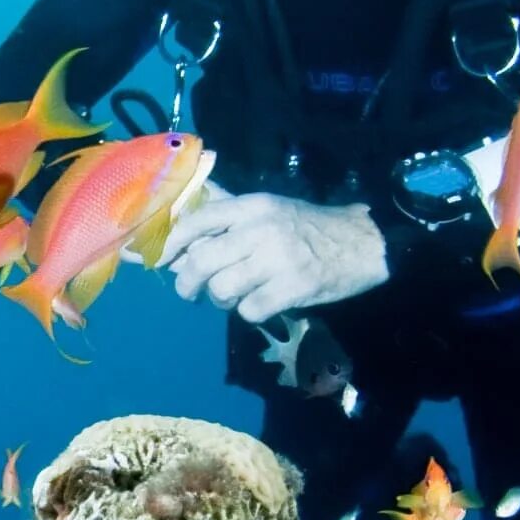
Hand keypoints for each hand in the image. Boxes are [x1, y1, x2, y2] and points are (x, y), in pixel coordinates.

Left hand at [163, 188, 387, 321]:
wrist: (361, 243)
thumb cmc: (305, 227)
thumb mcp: (267, 209)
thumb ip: (227, 214)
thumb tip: (180, 220)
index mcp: (252, 207)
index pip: (199, 219)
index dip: (172, 241)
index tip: (159, 258)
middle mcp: (261, 229)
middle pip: (202, 260)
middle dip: (187, 282)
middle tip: (189, 291)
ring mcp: (278, 259)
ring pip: (222, 289)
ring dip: (220, 299)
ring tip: (232, 296)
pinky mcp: (294, 288)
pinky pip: (249, 310)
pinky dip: (248, 312)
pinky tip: (259, 303)